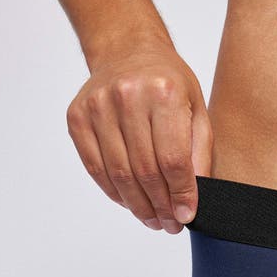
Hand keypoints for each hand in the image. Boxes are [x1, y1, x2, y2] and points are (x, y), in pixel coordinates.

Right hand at [66, 46, 212, 231]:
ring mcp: (97, 107)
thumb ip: (198, 154)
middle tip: (170, 225)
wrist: (127, 51)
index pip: (173, 159)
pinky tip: (130, 202)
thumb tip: (191, 201)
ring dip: (137, 205)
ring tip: (152, 220)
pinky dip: (114, 192)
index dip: (180, 194)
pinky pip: (96, 168)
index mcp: (164, 93)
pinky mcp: (77, 118)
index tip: (186, 215)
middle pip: (145, 170)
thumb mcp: (196, 110)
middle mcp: (128, 96)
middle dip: (160, 205)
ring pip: (119, 174)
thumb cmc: (168, 83)